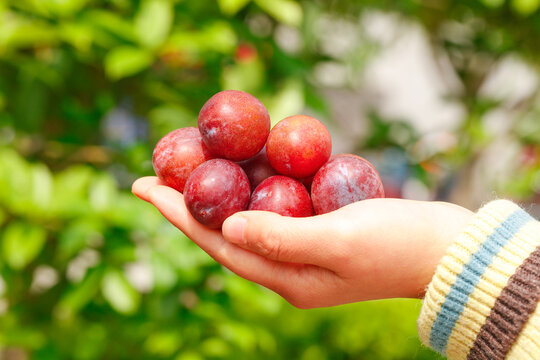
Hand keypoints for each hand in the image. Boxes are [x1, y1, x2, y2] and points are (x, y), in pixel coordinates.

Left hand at [132, 176, 472, 307]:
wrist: (445, 250)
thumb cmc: (399, 245)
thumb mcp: (341, 239)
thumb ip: (283, 236)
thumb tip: (229, 225)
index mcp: (287, 278)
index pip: (218, 243)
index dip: (178, 214)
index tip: (144, 185)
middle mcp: (287, 268)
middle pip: (224, 232)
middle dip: (187, 202)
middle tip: (155, 172)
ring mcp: (302, 250)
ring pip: (247, 218)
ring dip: (217, 193)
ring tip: (189, 165)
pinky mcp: (319, 231)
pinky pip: (275, 208)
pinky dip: (254, 187)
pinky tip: (243, 166)